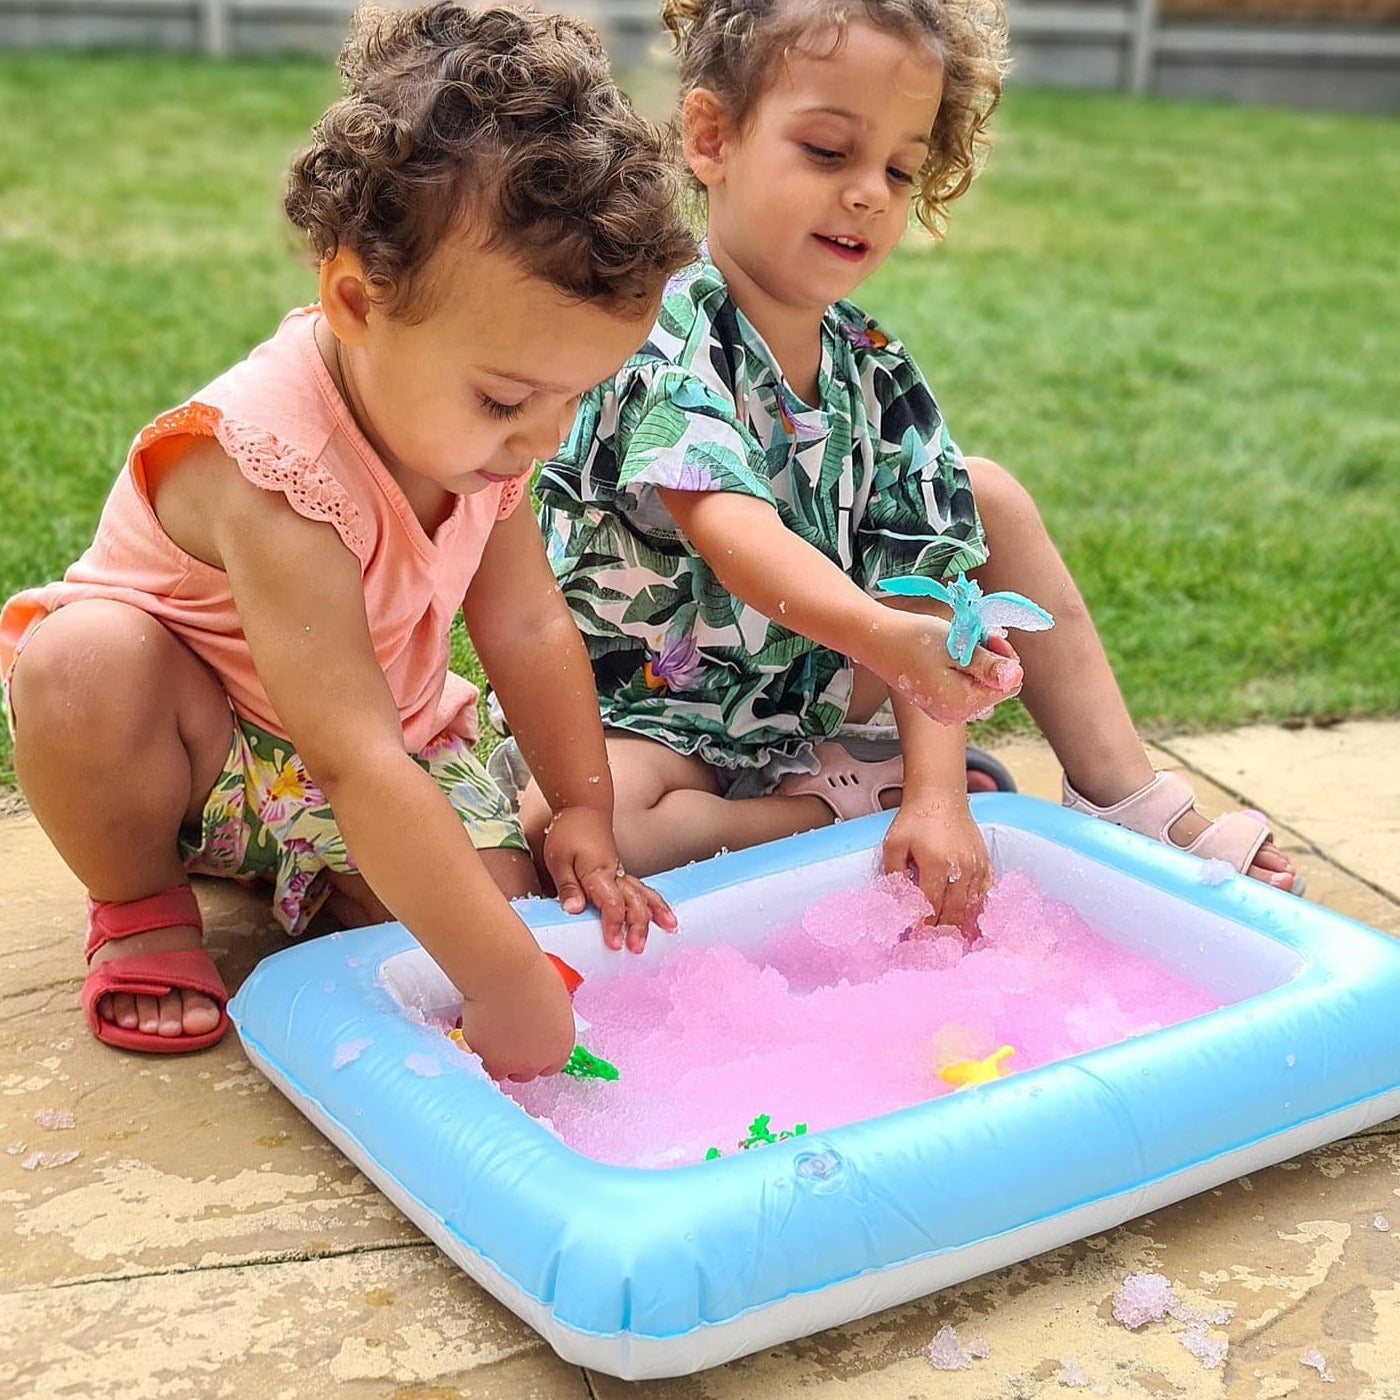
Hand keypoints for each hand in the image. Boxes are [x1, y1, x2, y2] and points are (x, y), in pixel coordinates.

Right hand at [459, 944, 574, 1081]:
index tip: (530, 1046)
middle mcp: (534, 1062)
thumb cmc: (532, 977)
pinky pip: (478, 1053)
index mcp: (559, 1048)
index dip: (538, 1055)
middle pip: (525, 1073)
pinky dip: (478, 1041)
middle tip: (509, 1034)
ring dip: (495, 1054)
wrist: (504, 973)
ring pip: (498, 1069)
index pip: (550, 1066)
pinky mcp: (482, 1055)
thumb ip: (548, 1025)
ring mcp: (506, 1062)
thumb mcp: (555, 1004)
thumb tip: (540, 1026)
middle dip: (516, 1058)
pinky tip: (482, 1019)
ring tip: (494, 1027)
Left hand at [542, 805, 677, 952]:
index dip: (613, 924)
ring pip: (644, 893)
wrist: (582, 806)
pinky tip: (664, 914)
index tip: (614, 944)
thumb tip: (574, 909)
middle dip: (638, 925)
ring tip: (671, 928)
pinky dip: (655, 901)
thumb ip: (568, 885)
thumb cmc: (568, 831)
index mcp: (597, 872)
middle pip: (633, 901)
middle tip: (637, 948)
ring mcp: (620, 872)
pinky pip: (642, 888)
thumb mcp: (558, 858)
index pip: (611, 902)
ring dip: (656, 912)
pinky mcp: (621, 872)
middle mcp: (614, 873)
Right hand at [879, 612, 1022, 725]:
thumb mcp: (958, 647)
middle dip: (992, 661)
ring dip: (977, 663)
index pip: (1010, 685)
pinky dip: (962, 670)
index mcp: (963, 703)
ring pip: (980, 686)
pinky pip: (962, 688)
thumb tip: (1018, 677)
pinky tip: (946, 655)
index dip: (1005, 658)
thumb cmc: (915, 639)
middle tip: (974, 636)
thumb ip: (989, 665)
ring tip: (958, 644)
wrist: (877, 640)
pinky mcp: (935, 703)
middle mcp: (955, 713)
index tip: (988, 636)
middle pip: (996, 688)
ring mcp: (944, 710)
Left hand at [883, 793, 992, 930]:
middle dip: (943, 931)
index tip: (916, 940)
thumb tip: (896, 903)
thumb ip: (893, 875)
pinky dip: (979, 909)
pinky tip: (972, 920)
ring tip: (951, 939)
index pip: (931, 907)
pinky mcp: (986, 863)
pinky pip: (986, 893)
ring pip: (973, 906)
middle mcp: (961, 868)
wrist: (941, 796)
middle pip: (955, 912)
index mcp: (936, 864)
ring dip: (961, 924)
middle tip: (934, 946)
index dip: (924, 927)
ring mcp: (977, 866)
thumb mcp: (893, 845)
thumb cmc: (915, 819)